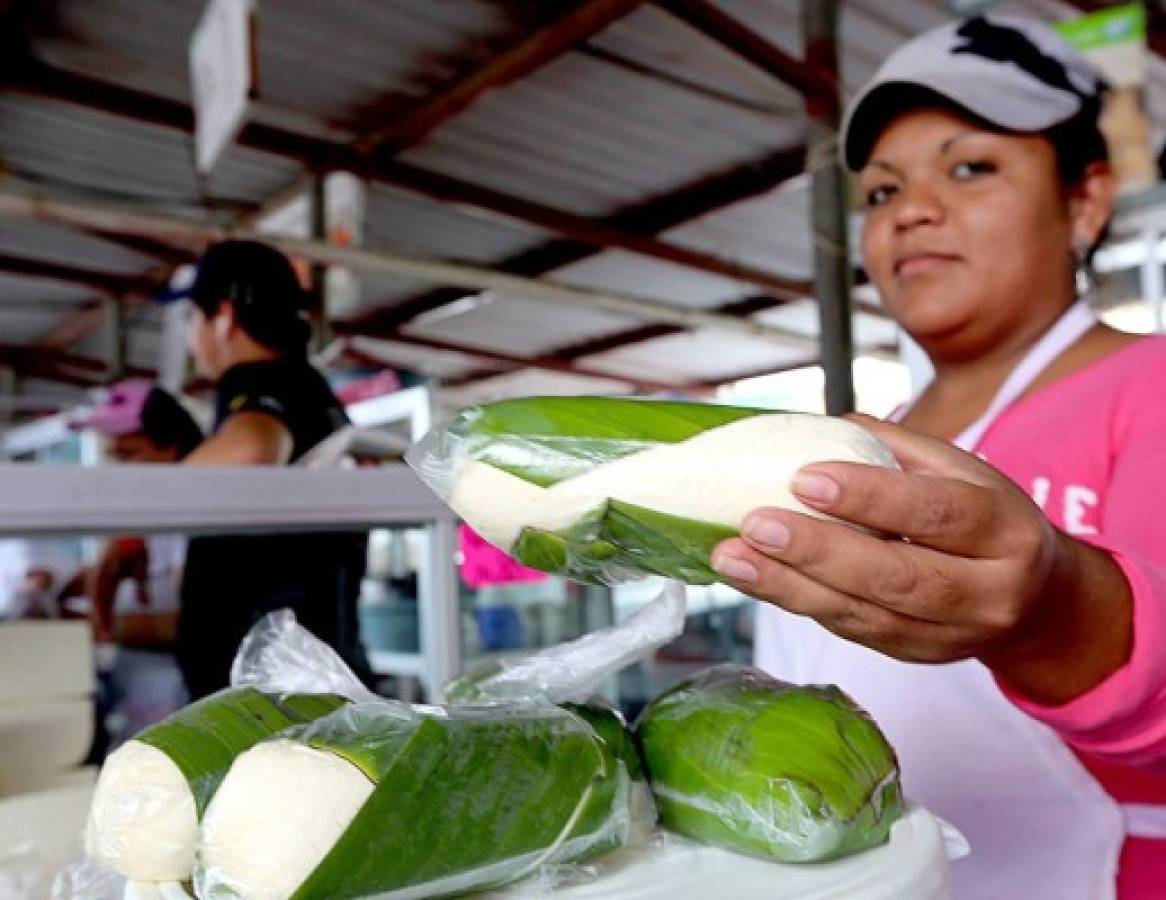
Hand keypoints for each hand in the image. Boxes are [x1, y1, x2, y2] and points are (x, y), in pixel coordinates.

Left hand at [712, 415, 1068, 665]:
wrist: (1036, 602)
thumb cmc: (983, 519)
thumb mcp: (962, 472)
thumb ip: (898, 449)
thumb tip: (819, 427)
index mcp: (1005, 530)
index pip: (937, 513)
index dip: (870, 496)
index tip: (804, 477)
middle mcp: (987, 591)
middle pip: (897, 576)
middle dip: (817, 551)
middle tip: (754, 524)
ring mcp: (952, 634)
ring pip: (865, 615)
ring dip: (789, 586)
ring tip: (732, 557)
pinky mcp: (916, 655)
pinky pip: (852, 632)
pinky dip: (797, 603)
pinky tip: (754, 578)